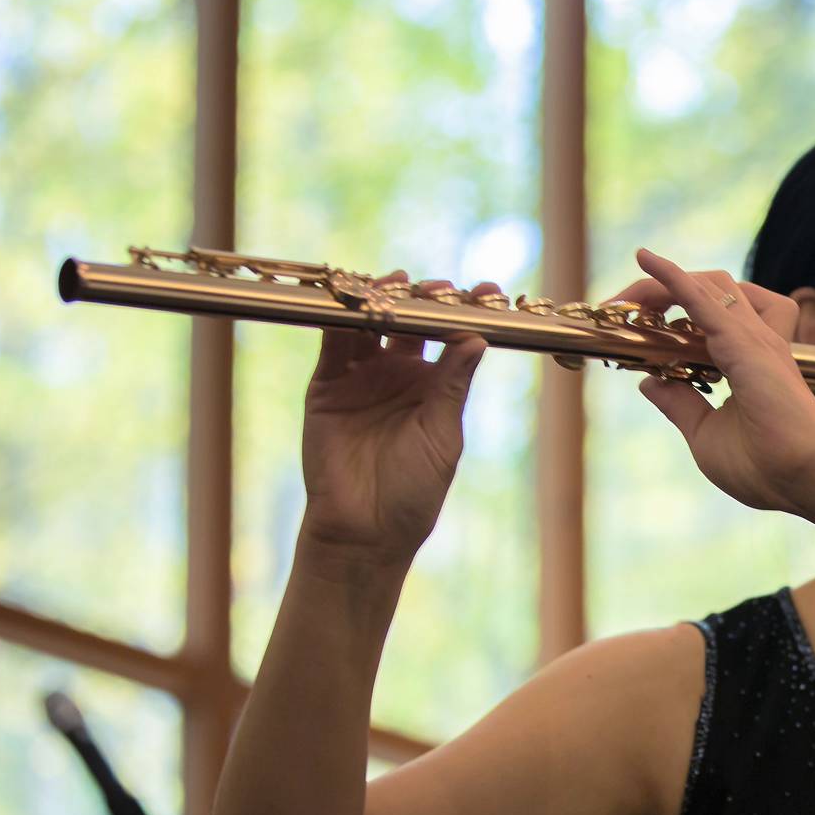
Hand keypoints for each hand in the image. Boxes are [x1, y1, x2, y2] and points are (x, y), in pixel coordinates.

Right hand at [299, 272, 492, 563]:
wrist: (363, 530)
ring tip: (396, 284)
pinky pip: (333, 343)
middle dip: (424, 298)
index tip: (489, 291)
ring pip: (370, 324)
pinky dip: (341, 319)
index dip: (467, 312)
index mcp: (433, 386)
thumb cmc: (413, 492)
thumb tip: (476, 338)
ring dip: (381, 300)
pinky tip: (355, 303)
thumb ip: (452, 386)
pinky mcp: (326, 385)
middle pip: (410, 321)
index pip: (452, 337)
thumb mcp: (441, 436)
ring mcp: (360, 377)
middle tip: (439, 286)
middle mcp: (397, 374)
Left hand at [608, 248, 814, 513]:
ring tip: (624, 300)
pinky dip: (672, 277)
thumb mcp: (706, 435)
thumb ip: (680, 405)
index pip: (706, 316)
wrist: (805, 478)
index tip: (626, 325)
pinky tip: (647, 259)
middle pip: (705, 290)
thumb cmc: (767, 468)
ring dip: (660, 285)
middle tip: (616, 309)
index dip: (669, 313)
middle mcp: (754, 340)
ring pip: (706, 285)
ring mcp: (754, 338)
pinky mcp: (745, 342)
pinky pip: (702, 299)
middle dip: (658, 292)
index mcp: (747, 360)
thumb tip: (648, 383)